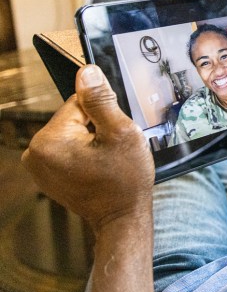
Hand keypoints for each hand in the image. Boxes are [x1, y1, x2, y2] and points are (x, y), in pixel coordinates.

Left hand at [22, 65, 153, 232]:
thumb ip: (101, 100)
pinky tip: (97, 168)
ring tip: (105, 162)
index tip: (113, 137)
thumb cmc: (125, 182)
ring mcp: (38, 166)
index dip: (104, 115)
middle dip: (96, 128)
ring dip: (91, 141)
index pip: (79, 102)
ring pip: (72, 132)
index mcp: (50, 140)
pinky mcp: (46, 173)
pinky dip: (84, 153)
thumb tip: (87, 73)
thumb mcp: (121, 133)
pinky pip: (68, 148)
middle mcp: (35, 152)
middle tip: (111, 152)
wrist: (122, 218)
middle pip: (74, 118)